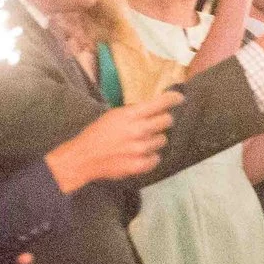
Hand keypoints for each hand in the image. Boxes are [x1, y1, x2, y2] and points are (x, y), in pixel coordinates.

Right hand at [44, 90, 180, 191]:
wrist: (84, 158)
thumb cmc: (97, 134)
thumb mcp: (114, 116)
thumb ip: (134, 113)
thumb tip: (154, 108)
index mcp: (130, 115)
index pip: (160, 103)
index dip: (173, 99)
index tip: (179, 98)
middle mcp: (138, 130)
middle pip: (167, 121)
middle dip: (163, 121)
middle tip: (155, 123)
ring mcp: (140, 149)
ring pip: (162, 140)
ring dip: (154, 140)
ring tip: (140, 142)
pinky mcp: (140, 165)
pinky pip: (156, 158)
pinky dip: (150, 156)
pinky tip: (139, 155)